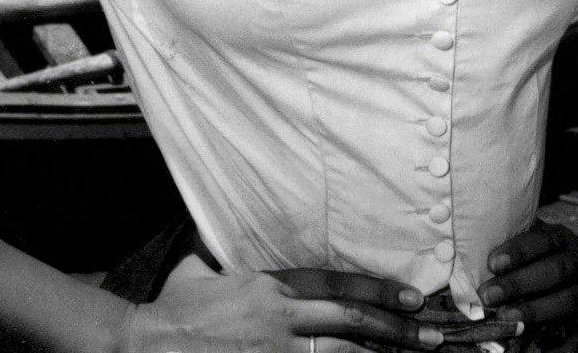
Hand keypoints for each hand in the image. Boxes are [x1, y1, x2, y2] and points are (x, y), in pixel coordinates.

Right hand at [123, 259, 442, 351]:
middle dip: (397, 329)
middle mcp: (279, 319)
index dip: (377, 291)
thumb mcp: (202, 269)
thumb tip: (219, 236)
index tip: (413, 297)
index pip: (335, 286)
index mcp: (269, 286)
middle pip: (350, 324)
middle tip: (434, 336)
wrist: (143, 344)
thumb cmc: (171, 309)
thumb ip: (222, 255)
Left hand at [482, 221, 577, 351]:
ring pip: (567, 302)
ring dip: (535, 313)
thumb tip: (476, 238)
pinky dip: (558, 347)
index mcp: (564, 240)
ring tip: (505, 322)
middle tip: (487, 295)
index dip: (518, 250)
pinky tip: (533, 351)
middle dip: (520, 283)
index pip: (543, 240)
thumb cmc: (562, 260)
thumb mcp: (549, 243)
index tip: (492, 263)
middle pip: (554, 271)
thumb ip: (521, 239)